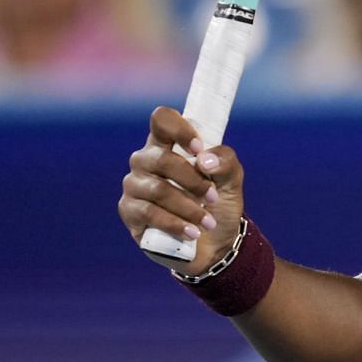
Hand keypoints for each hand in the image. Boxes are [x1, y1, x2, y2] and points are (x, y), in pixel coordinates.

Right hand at [117, 107, 247, 277]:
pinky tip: (192, 232)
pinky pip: (149, 214)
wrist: (214, 242)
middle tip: (213, 197)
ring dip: (188, 207)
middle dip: (193, 180)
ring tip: (208, 222)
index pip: (162, 120)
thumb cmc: (218, 201)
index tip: (199, 149)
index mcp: (167, 143)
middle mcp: (146, 160)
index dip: (179, 130)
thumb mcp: (231, 179)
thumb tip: (204, 160)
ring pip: (157, 190)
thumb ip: (225, 161)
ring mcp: (135, 185)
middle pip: (161, 160)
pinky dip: (175, 224)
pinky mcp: (129, 211)